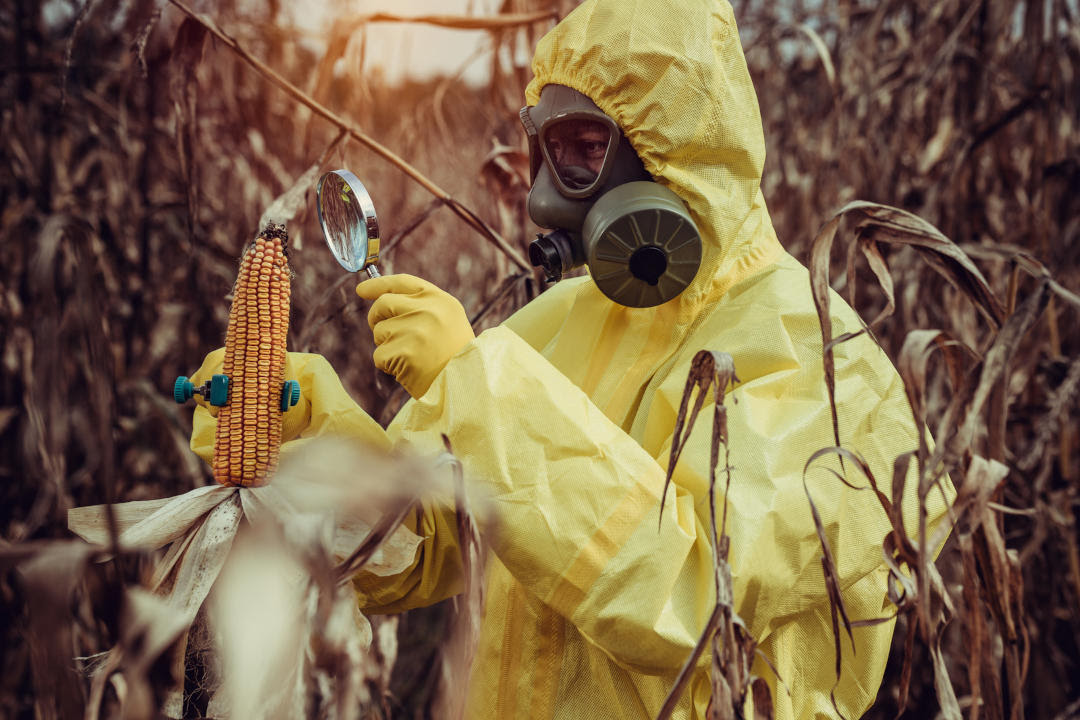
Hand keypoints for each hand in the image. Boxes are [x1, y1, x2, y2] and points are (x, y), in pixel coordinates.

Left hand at [356, 274, 474, 398]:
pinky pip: (379, 355)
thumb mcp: (447, 321)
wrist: (466, 385)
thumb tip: (379, 299)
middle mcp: (428, 310)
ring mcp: (416, 331)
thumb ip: (420, 306)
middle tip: (381, 332)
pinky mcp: (405, 353)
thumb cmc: (454, 355)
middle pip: (383, 303)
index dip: (378, 284)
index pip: (402, 282)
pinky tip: (407, 369)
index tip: (362, 290)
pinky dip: (387, 364)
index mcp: (441, 300)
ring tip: (409, 356)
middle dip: (376, 318)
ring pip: (379, 331)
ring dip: (386, 345)